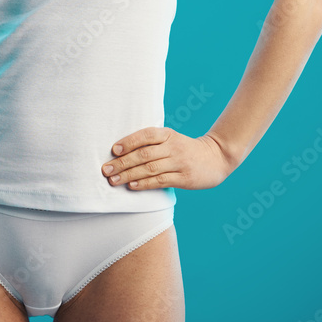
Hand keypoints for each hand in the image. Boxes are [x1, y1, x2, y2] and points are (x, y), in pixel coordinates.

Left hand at [100, 128, 235, 191]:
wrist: (216, 157)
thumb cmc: (185, 148)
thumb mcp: (171, 139)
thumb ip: (151, 143)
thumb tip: (121, 152)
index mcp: (167, 134)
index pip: (145, 135)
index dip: (128, 142)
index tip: (113, 150)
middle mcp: (172, 147)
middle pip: (143, 155)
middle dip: (122, 163)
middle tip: (106, 169)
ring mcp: (179, 162)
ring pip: (149, 169)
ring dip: (129, 175)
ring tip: (113, 180)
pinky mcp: (184, 178)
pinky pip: (160, 181)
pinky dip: (144, 184)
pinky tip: (132, 186)